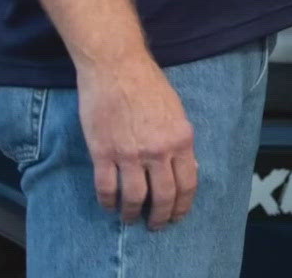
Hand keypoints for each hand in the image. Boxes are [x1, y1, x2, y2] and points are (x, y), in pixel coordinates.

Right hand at [78, 58, 196, 230]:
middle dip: (160, 217)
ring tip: (131, 219)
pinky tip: (109, 205)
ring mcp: (130, 153)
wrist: (117, 66)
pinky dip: (108, 202)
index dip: (183, 206)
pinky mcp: (103, 152)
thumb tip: (187, 168)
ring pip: (134, 197)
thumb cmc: (148, 84)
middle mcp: (159, 150)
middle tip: (155, 225)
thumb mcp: (177, 112)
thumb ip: (180, 142)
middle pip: (164, 196)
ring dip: (133, 214)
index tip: (177, 216)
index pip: (188, 184)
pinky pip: (106, 188)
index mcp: (181, 139)